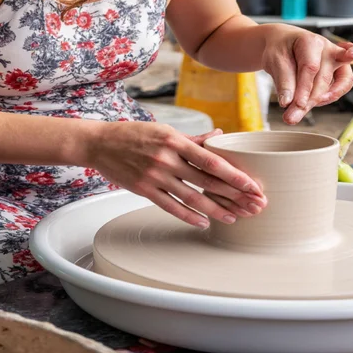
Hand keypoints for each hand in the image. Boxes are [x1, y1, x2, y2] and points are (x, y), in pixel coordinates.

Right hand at [87, 123, 266, 227]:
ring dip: (216, 210)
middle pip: (207, 182)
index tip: (253, 185)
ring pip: (192, 197)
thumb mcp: (165, 130)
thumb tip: (220, 136)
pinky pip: (171, 206)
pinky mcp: (144, 190)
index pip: (212, 161)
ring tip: (233, 218)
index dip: (235, 175)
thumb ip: (193, 138)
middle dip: (234, 195)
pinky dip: (189, 216)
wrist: (100, 143)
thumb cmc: (134, 134)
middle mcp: (167, 159)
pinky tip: (204, 222)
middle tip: (253, 206)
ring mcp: (155, 176)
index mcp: (175, 141)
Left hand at [262, 27, 352, 124]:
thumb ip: (283, 82)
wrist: (283, 43)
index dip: (304, 89)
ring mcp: (337, 58)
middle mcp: (328, 48)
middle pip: (323, 77)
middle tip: (291, 116)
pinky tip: (327, 98)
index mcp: (310, 41)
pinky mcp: (340, 68)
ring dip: (325, 99)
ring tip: (304, 109)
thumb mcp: (274, 60)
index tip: (296, 106)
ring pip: (341, 81)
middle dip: (309, 99)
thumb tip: (288, 102)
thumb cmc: (280, 48)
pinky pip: (347, 81)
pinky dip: (340, 90)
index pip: (310, 67)